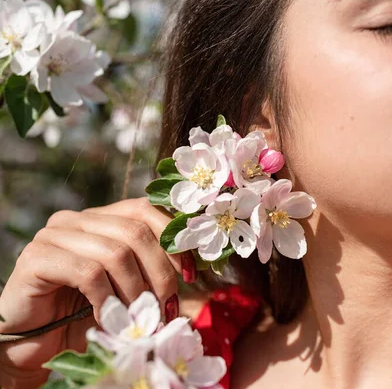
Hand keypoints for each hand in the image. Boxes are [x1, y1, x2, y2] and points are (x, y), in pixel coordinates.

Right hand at [0, 198, 195, 388]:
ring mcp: (54, 234)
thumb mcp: (128, 287)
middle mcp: (78, 219)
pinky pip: (88, 273)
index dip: (173, 240)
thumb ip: (153, 270)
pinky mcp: (37, 257)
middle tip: (167, 306)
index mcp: (102, 217)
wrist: (35, 343)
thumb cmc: (87, 314)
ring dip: (136, 291)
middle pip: (136, 231)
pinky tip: (110, 319)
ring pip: (115, 252)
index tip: (190, 275)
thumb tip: (195, 270)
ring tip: (140, 318)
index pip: (147, 210)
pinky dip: (108, 300)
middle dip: (160, 273)